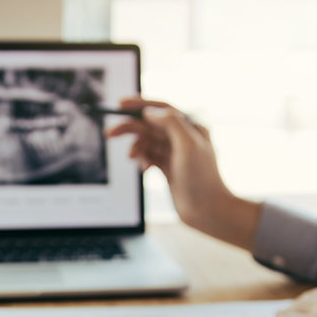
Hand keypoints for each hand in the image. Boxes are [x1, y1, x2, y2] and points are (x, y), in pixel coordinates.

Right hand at [105, 97, 260, 249]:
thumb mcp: (188, 146)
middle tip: (109, 133)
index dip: (139, 105)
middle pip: (150, 125)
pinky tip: (143, 169)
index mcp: (191, 126)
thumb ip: (170, 123)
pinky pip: (149, 157)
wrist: (207, 211)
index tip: (119, 105)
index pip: (161, 108)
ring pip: (147, 142)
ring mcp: (175, 153)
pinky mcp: (169, 168)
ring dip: (136, 147)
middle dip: (130, 127)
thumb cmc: (202, 180)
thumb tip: (150, 112)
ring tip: (132, 158)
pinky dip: (142, 159)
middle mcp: (183, 137)